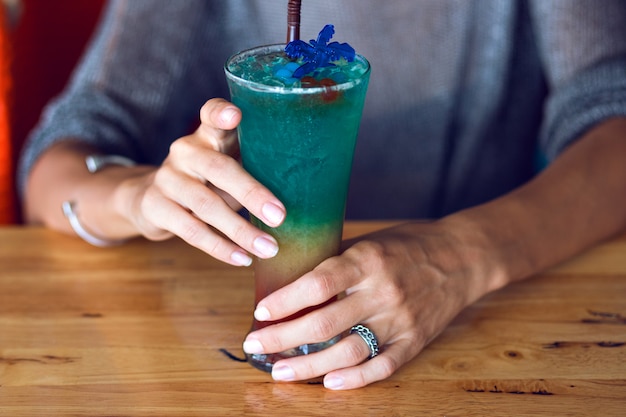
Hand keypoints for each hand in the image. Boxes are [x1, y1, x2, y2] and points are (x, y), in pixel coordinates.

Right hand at [120, 98, 285, 265]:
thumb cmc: (205, 181)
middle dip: (251, 194)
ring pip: (206, 206)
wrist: (149, 198)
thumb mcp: (224, 166)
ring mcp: (167, 179)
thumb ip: (249, 169)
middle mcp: (184, 152)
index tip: (235, 115)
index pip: (211, 114)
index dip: (221, 113)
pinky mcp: (155, 207)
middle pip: (218, 169)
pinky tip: (242, 258)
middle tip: (280, 217)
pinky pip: (192, 231)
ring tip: (269, 248)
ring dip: (240, 231)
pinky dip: (220, 247)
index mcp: (207, 136)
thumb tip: (286, 202)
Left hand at [242, 221, 494, 388]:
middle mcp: (382, 292)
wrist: (463, 257)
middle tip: (256, 344)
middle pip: (325, 323)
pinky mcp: (415, 340)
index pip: (318, 284)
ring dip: (309, 365)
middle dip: (283, 338)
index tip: (260, 312)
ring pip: (348, 351)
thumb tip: (292, 282)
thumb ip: (337, 263)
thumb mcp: (370, 242)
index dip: (285, 301)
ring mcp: (400, 319)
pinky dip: (355, 379)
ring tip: (280, 371)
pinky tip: (329, 383)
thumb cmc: (409, 245)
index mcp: (368, 260)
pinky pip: (383, 366)